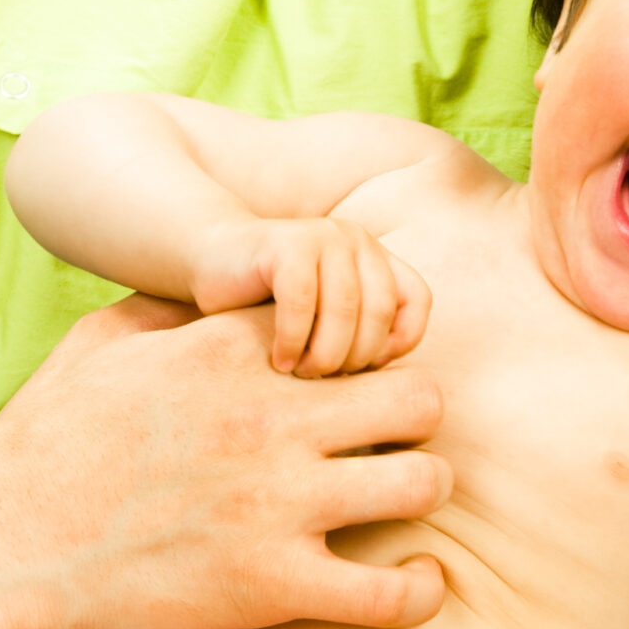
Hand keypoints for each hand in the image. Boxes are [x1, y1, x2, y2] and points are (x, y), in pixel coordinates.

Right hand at [0, 295, 451, 628]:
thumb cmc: (41, 441)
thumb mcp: (101, 341)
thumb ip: (174, 307)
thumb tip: (222, 287)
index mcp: (230, 351)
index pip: (352, 325)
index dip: (363, 355)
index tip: (349, 385)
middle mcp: (268, 417)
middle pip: (419, 396)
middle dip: (413, 418)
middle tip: (388, 443)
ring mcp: (276, 503)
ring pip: (423, 482)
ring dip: (419, 492)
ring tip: (397, 506)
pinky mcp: (273, 586)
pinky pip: (393, 593)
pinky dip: (417, 592)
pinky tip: (412, 585)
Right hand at [192, 218, 430, 376]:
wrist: (212, 260)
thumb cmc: (271, 306)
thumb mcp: (326, 323)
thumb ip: (359, 340)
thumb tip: (390, 392)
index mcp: (376, 257)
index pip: (416, 302)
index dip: (397, 344)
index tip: (363, 371)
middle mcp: (356, 241)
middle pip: (380, 312)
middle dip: (353, 358)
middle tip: (324, 381)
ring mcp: (323, 236)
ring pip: (344, 309)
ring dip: (324, 354)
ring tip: (301, 375)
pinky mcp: (286, 243)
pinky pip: (302, 302)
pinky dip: (293, 340)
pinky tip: (279, 361)